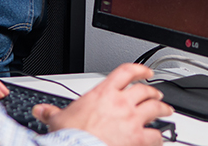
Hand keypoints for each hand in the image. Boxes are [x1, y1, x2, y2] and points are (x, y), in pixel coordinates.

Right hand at [32, 64, 172, 145]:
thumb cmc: (71, 134)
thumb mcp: (58, 119)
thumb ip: (51, 113)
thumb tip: (40, 111)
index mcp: (103, 93)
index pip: (125, 72)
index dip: (139, 69)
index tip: (145, 72)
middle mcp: (121, 103)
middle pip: (144, 90)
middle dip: (153, 92)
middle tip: (156, 95)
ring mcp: (132, 120)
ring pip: (155, 109)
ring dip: (163, 109)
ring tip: (167, 112)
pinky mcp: (138, 139)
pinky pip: (156, 136)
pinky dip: (160, 137)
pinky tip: (160, 139)